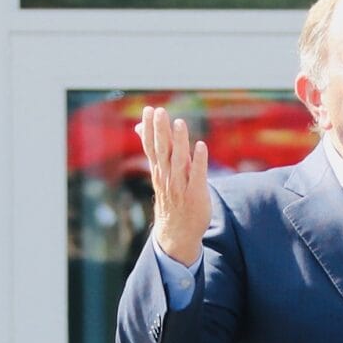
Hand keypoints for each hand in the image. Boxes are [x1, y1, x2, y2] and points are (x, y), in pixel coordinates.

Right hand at [133, 106, 209, 268]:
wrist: (178, 232)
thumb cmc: (171, 198)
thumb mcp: (160, 173)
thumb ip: (154, 149)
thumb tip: (141, 128)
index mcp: (159, 170)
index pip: (152, 146)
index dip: (150, 128)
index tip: (149, 109)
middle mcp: (167, 176)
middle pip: (162, 150)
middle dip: (161, 131)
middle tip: (159, 111)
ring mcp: (180, 186)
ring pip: (178, 161)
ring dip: (179, 142)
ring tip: (179, 123)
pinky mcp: (196, 194)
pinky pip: (197, 175)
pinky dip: (199, 161)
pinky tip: (201, 146)